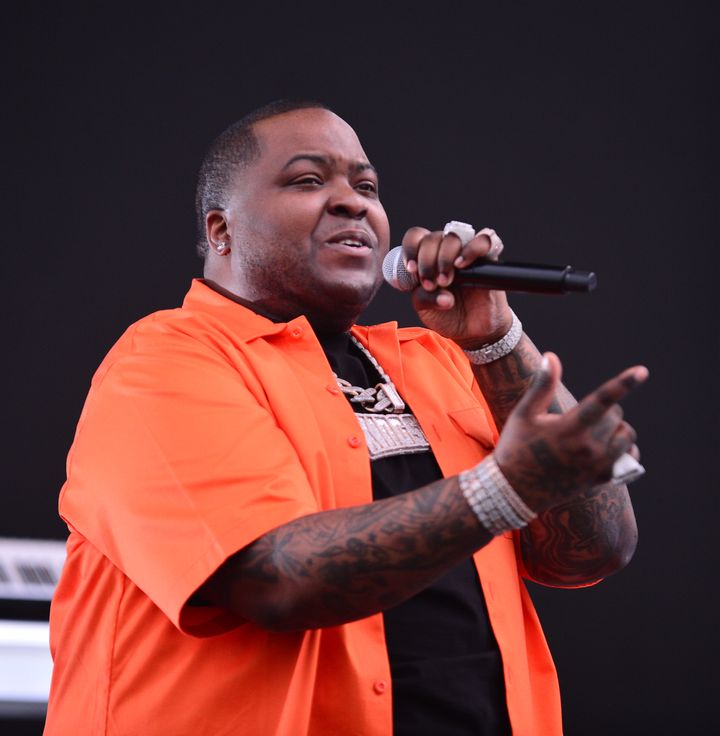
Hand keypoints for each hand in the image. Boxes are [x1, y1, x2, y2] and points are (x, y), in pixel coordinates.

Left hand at [401, 226, 512, 345]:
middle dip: (427, 260)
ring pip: (454, 236)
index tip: (412, 269)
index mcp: (427, 258)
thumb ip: (422, 296)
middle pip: (433, 237)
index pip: (416, 237)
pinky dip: (472, 249)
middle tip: (431, 283)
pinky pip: (486, 240)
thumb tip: (436, 288)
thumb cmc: (447, 315)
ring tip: (445, 281)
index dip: (411, 249)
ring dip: (445, 256)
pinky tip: (462, 264)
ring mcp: (467, 253)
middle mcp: (446, 252)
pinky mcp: (488, 258)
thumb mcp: (425, 309)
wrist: (473, 331)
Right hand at [493, 353, 648, 511]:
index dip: (623, 383)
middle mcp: (587, 448)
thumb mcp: (524, 414)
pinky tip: (606, 449)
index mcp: (568, 428)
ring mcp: (596, 465)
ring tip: (594, 432)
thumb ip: (543, 385)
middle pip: (616, 416)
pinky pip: (629, 458)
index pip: (601, 400)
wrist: (513, 490)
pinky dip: (623, 450)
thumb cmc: (516, 447)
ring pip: (627, 435)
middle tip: (581, 417)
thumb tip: (552, 356)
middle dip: (605, 411)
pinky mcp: (601, 479)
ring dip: (616, 429)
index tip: (642, 371)